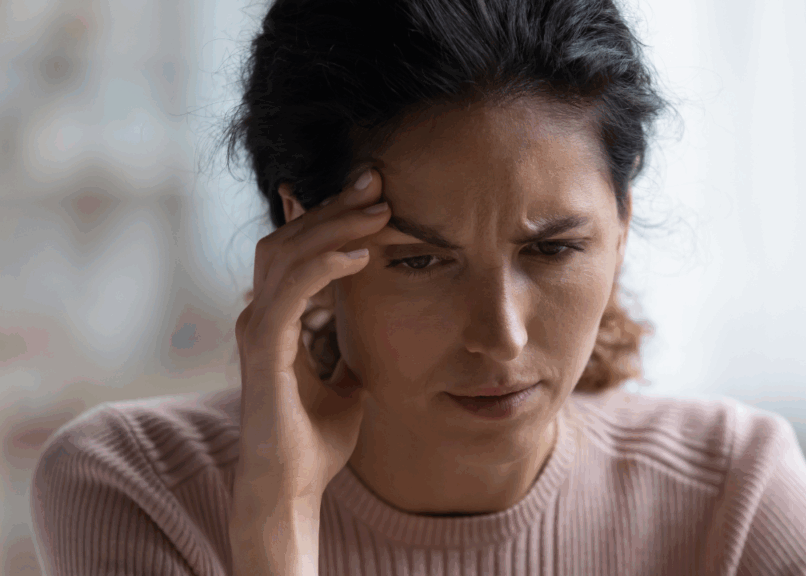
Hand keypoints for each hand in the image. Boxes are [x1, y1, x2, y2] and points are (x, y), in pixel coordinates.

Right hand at [231, 169, 389, 503]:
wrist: (292, 487)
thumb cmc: (314, 438)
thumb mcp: (346, 380)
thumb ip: (347, 347)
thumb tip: (369, 328)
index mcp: (279, 317)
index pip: (299, 249)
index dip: (332, 218)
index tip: (376, 196)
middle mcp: (261, 314)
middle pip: (290, 237)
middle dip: (334, 207)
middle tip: (377, 183)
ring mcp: (257, 329)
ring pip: (287, 253)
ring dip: (333, 225)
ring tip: (378, 210)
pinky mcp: (263, 348)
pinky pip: (291, 291)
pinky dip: (324, 265)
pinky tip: (359, 255)